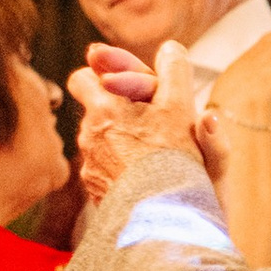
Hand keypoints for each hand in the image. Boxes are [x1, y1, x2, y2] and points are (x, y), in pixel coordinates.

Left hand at [71, 41, 204, 200]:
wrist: (161, 223)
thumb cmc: (176, 163)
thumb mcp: (182, 111)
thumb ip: (176, 74)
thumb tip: (171, 48)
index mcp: (107, 105)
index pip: (88, 74)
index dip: (106, 72)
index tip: (119, 77)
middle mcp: (91, 131)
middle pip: (87, 102)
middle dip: (106, 101)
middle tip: (133, 109)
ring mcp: (89, 160)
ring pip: (95, 134)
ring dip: (114, 134)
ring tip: (146, 147)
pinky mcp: (92, 186)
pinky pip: (100, 164)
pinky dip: (116, 163)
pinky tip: (140, 173)